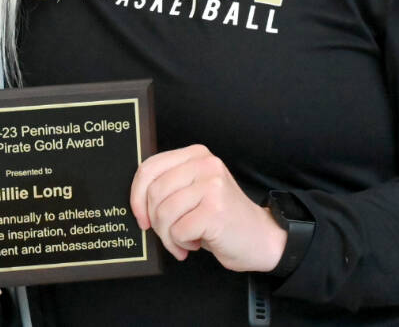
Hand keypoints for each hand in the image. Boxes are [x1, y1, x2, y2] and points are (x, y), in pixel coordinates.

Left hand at [130, 144, 286, 272]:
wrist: (261, 238)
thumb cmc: (222, 218)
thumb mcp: (195, 191)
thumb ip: (170, 185)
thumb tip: (137, 200)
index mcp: (196, 155)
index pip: (149, 168)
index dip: (136, 196)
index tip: (140, 216)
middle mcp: (205, 164)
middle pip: (154, 192)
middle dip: (155, 221)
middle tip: (168, 234)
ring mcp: (211, 186)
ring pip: (164, 212)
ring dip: (168, 236)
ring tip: (183, 240)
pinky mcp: (215, 210)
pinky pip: (178, 230)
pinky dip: (181, 243)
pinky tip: (196, 243)